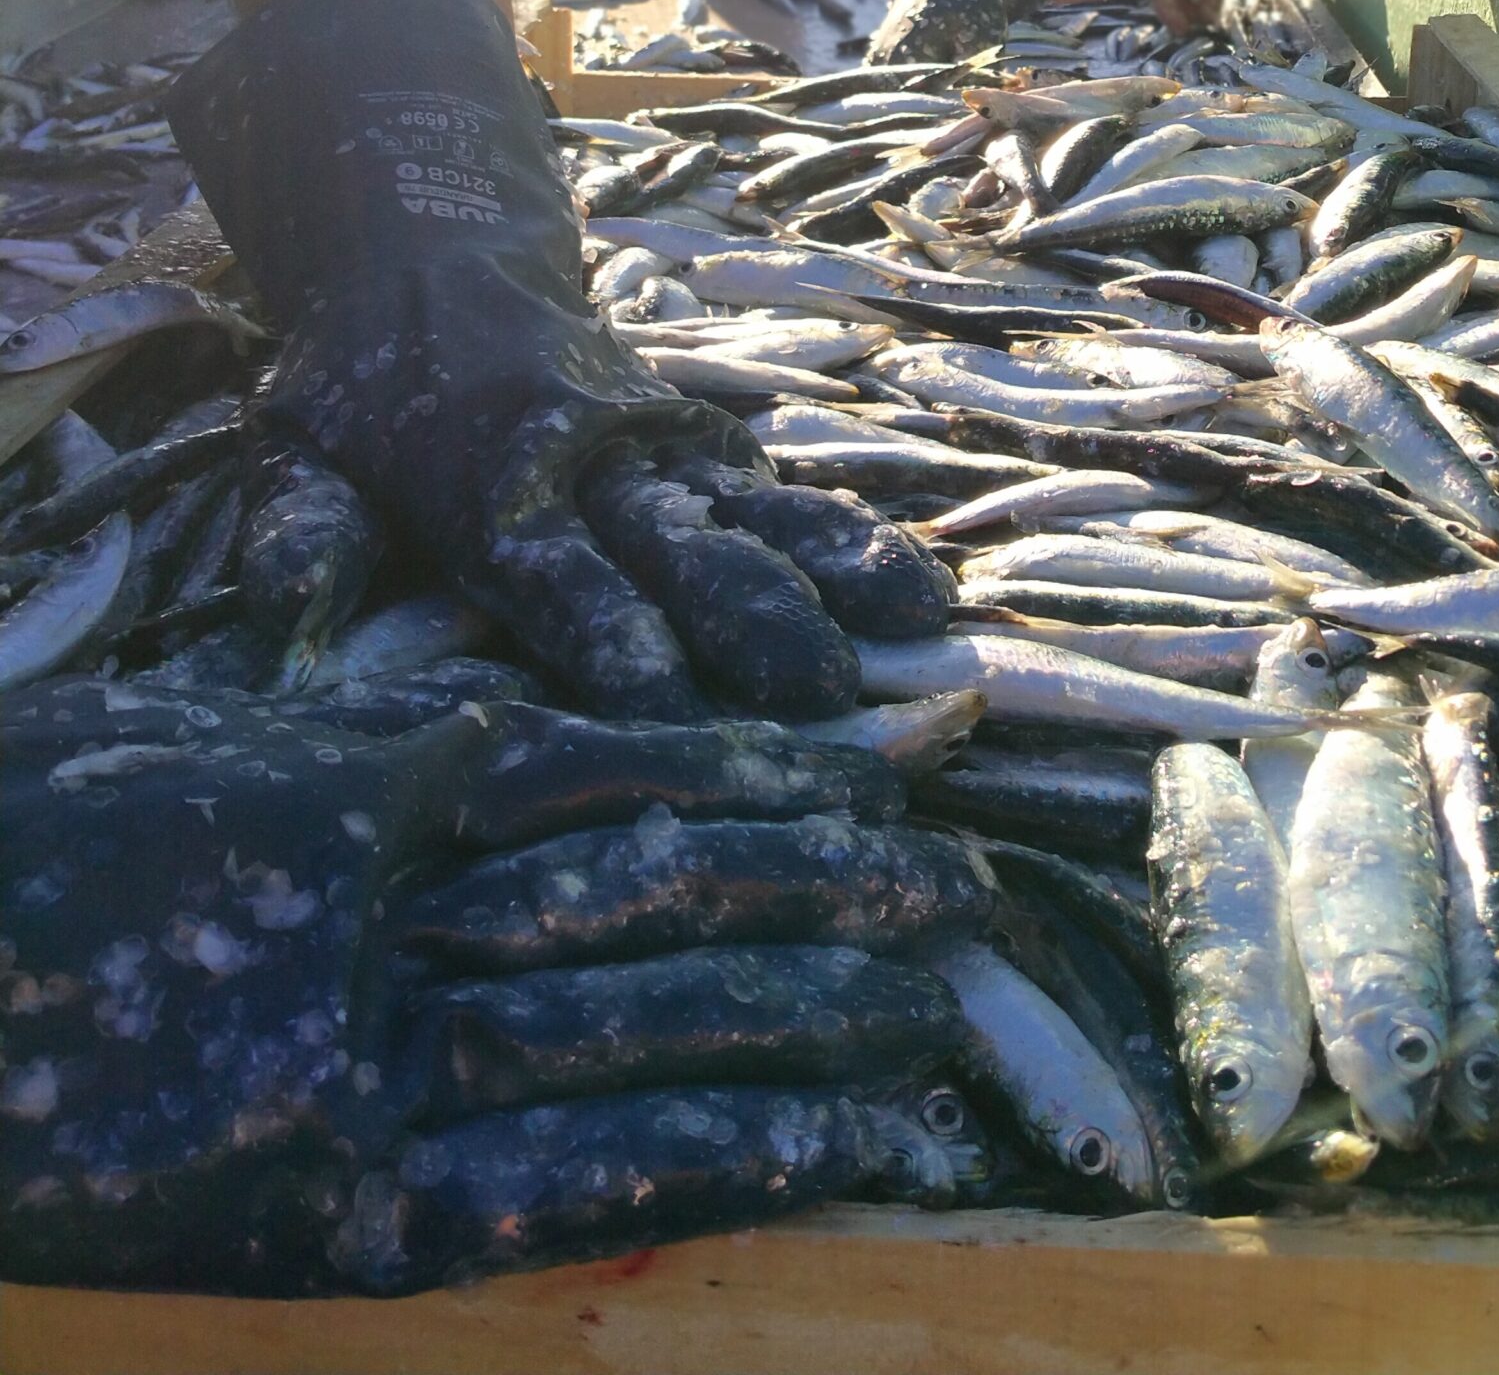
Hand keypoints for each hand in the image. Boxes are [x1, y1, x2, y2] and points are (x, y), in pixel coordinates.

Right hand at [0, 676, 986, 1295]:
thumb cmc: (49, 843)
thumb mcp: (224, 740)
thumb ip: (384, 730)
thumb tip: (542, 722)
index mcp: (363, 775)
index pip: (618, 762)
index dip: (765, 773)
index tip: (882, 771)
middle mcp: (393, 906)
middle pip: (660, 882)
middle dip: (827, 885)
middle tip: (964, 887)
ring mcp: (372, 1062)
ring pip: (644, 1016)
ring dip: (811, 1009)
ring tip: (941, 1005)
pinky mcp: (344, 1219)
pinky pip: (572, 1177)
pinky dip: (721, 1153)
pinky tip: (844, 1147)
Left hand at [168, 0, 951, 714]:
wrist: (436, 247)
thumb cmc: (363, 381)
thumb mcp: (298, 444)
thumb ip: (299, 530)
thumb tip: (290, 614)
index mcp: (486, 473)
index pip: (550, 562)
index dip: (601, 622)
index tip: (655, 688)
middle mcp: (589, 455)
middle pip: (676, 540)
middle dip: (747, 614)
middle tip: (815, 690)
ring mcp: (654, 438)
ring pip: (749, 507)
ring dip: (827, 569)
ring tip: (910, 628)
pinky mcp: (693, 433)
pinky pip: (774, 484)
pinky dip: (845, 532)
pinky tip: (912, 589)